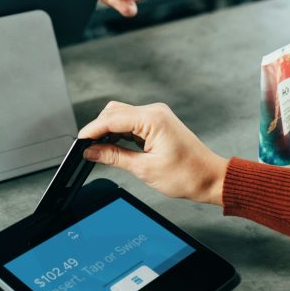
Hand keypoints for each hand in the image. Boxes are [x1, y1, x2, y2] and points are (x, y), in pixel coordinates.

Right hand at [78, 101, 227, 205]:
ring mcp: (156, 116)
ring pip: (121, 116)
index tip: (79, 142)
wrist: (210, 178)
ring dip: (108, 131)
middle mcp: (154, 112)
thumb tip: (91, 151)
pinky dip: (119, 133)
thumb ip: (114, 157)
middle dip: (98, 129)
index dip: (92, 130)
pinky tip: (112, 147)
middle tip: (86, 149)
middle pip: (114, 112)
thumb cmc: (187, 175)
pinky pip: (131, 123)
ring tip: (97, 150)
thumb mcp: (144, 169)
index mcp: (153, 119)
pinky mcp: (157, 123)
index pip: (112, 119)